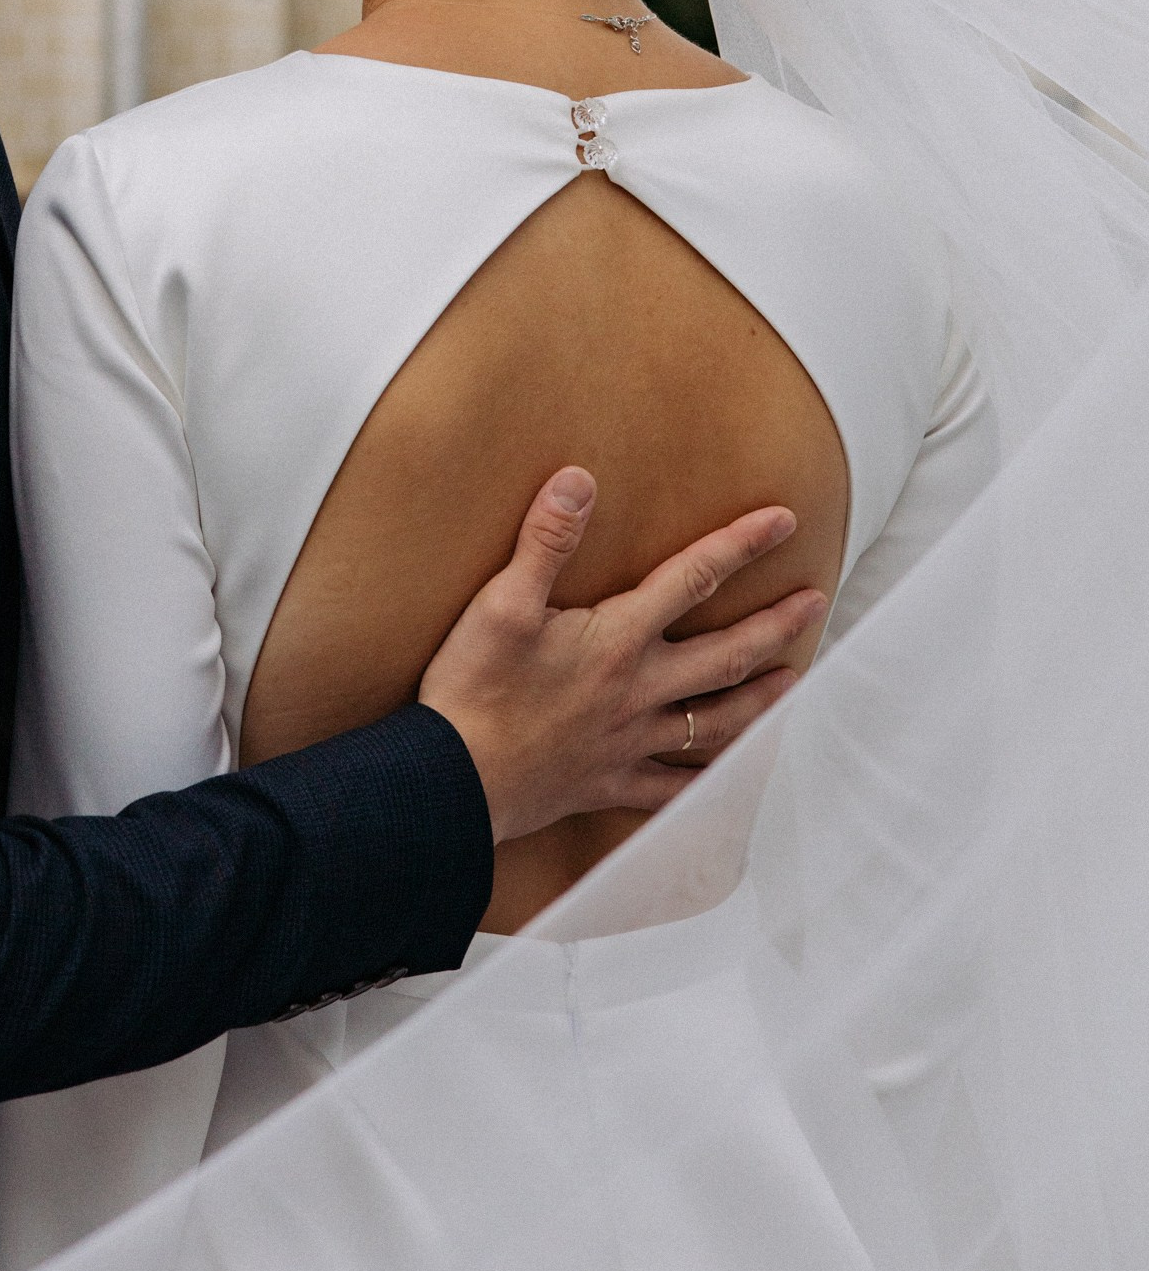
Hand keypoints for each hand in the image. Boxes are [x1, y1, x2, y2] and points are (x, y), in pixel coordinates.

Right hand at [418, 468, 825, 843]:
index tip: (783, 521)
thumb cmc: (475, 687)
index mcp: (619, 640)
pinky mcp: (610, 783)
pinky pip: (674, 790)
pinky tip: (727, 782)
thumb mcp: (502, 602)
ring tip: (795, 682)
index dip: (740, 546)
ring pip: (716, 724)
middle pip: (726, 655)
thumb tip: (579, 480)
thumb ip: (545, 541)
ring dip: (761, 700)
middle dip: (775, 625)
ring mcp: (630, 743)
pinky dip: (707, 785)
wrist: (454, 778)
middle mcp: (639, 691)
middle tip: (815, 602)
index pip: (693, 580)